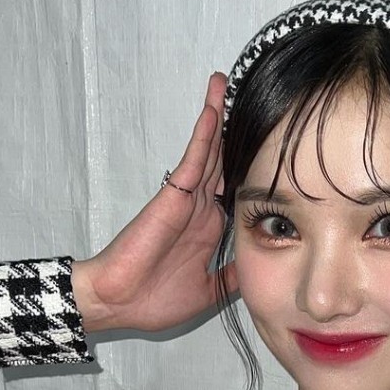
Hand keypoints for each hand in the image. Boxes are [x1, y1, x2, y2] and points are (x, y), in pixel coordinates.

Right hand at [75, 72, 236, 332]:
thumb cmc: (154, 300)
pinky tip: (214, 110)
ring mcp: (186, 200)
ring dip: (217, 119)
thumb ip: (233, 274)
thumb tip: (260, 265)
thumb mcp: (210, 290)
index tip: (269, 147)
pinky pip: (192, 160)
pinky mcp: (171, 196)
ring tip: (226, 84)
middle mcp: (199, 210)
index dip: (249, 168)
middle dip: (233, 132)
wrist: (120, 305)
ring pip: (208, 152)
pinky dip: (204, 135)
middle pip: (222, 162)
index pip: (233, 190)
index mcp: (209, 230)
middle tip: (252, 99)